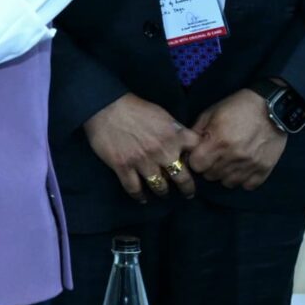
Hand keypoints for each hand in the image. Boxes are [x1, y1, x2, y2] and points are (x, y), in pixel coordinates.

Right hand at [84, 94, 199, 201]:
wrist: (105, 106)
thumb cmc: (135, 107)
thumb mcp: (163, 115)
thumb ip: (175, 131)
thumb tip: (182, 144)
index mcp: (175, 136)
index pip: (198, 153)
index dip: (200, 161)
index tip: (198, 167)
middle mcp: (163, 152)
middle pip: (182, 177)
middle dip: (187, 188)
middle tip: (188, 192)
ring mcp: (143, 161)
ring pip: (160, 186)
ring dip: (163, 191)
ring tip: (163, 193)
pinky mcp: (123, 167)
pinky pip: (134, 188)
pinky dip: (139, 195)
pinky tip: (142, 198)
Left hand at [186, 90, 287, 190]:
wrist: (273, 107)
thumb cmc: (238, 107)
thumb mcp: (211, 113)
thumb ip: (196, 132)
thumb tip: (187, 148)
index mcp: (218, 142)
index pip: (196, 166)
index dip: (195, 160)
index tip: (200, 154)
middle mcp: (233, 157)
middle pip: (211, 176)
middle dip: (209, 167)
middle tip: (215, 156)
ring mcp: (251, 165)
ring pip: (228, 183)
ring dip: (225, 174)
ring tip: (229, 162)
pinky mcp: (265, 169)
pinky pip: (248, 185)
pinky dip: (243, 179)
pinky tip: (242, 167)